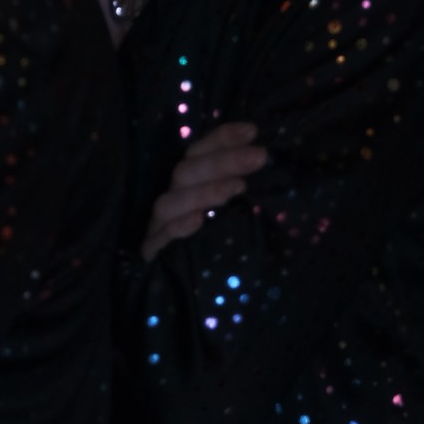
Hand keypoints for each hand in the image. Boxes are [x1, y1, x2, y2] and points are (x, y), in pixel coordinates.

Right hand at [141, 122, 267, 261]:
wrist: (189, 291)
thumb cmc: (224, 244)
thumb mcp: (240, 212)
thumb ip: (245, 189)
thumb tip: (270, 163)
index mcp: (190, 185)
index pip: (199, 152)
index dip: (222, 138)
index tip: (252, 132)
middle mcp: (173, 199)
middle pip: (187, 171)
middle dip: (223, 161)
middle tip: (260, 157)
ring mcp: (159, 226)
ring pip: (170, 202)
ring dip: (203, 192)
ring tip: (236, 188)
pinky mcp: (153, 254)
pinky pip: (158, 239)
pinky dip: (177, 228)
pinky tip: (198, 222)